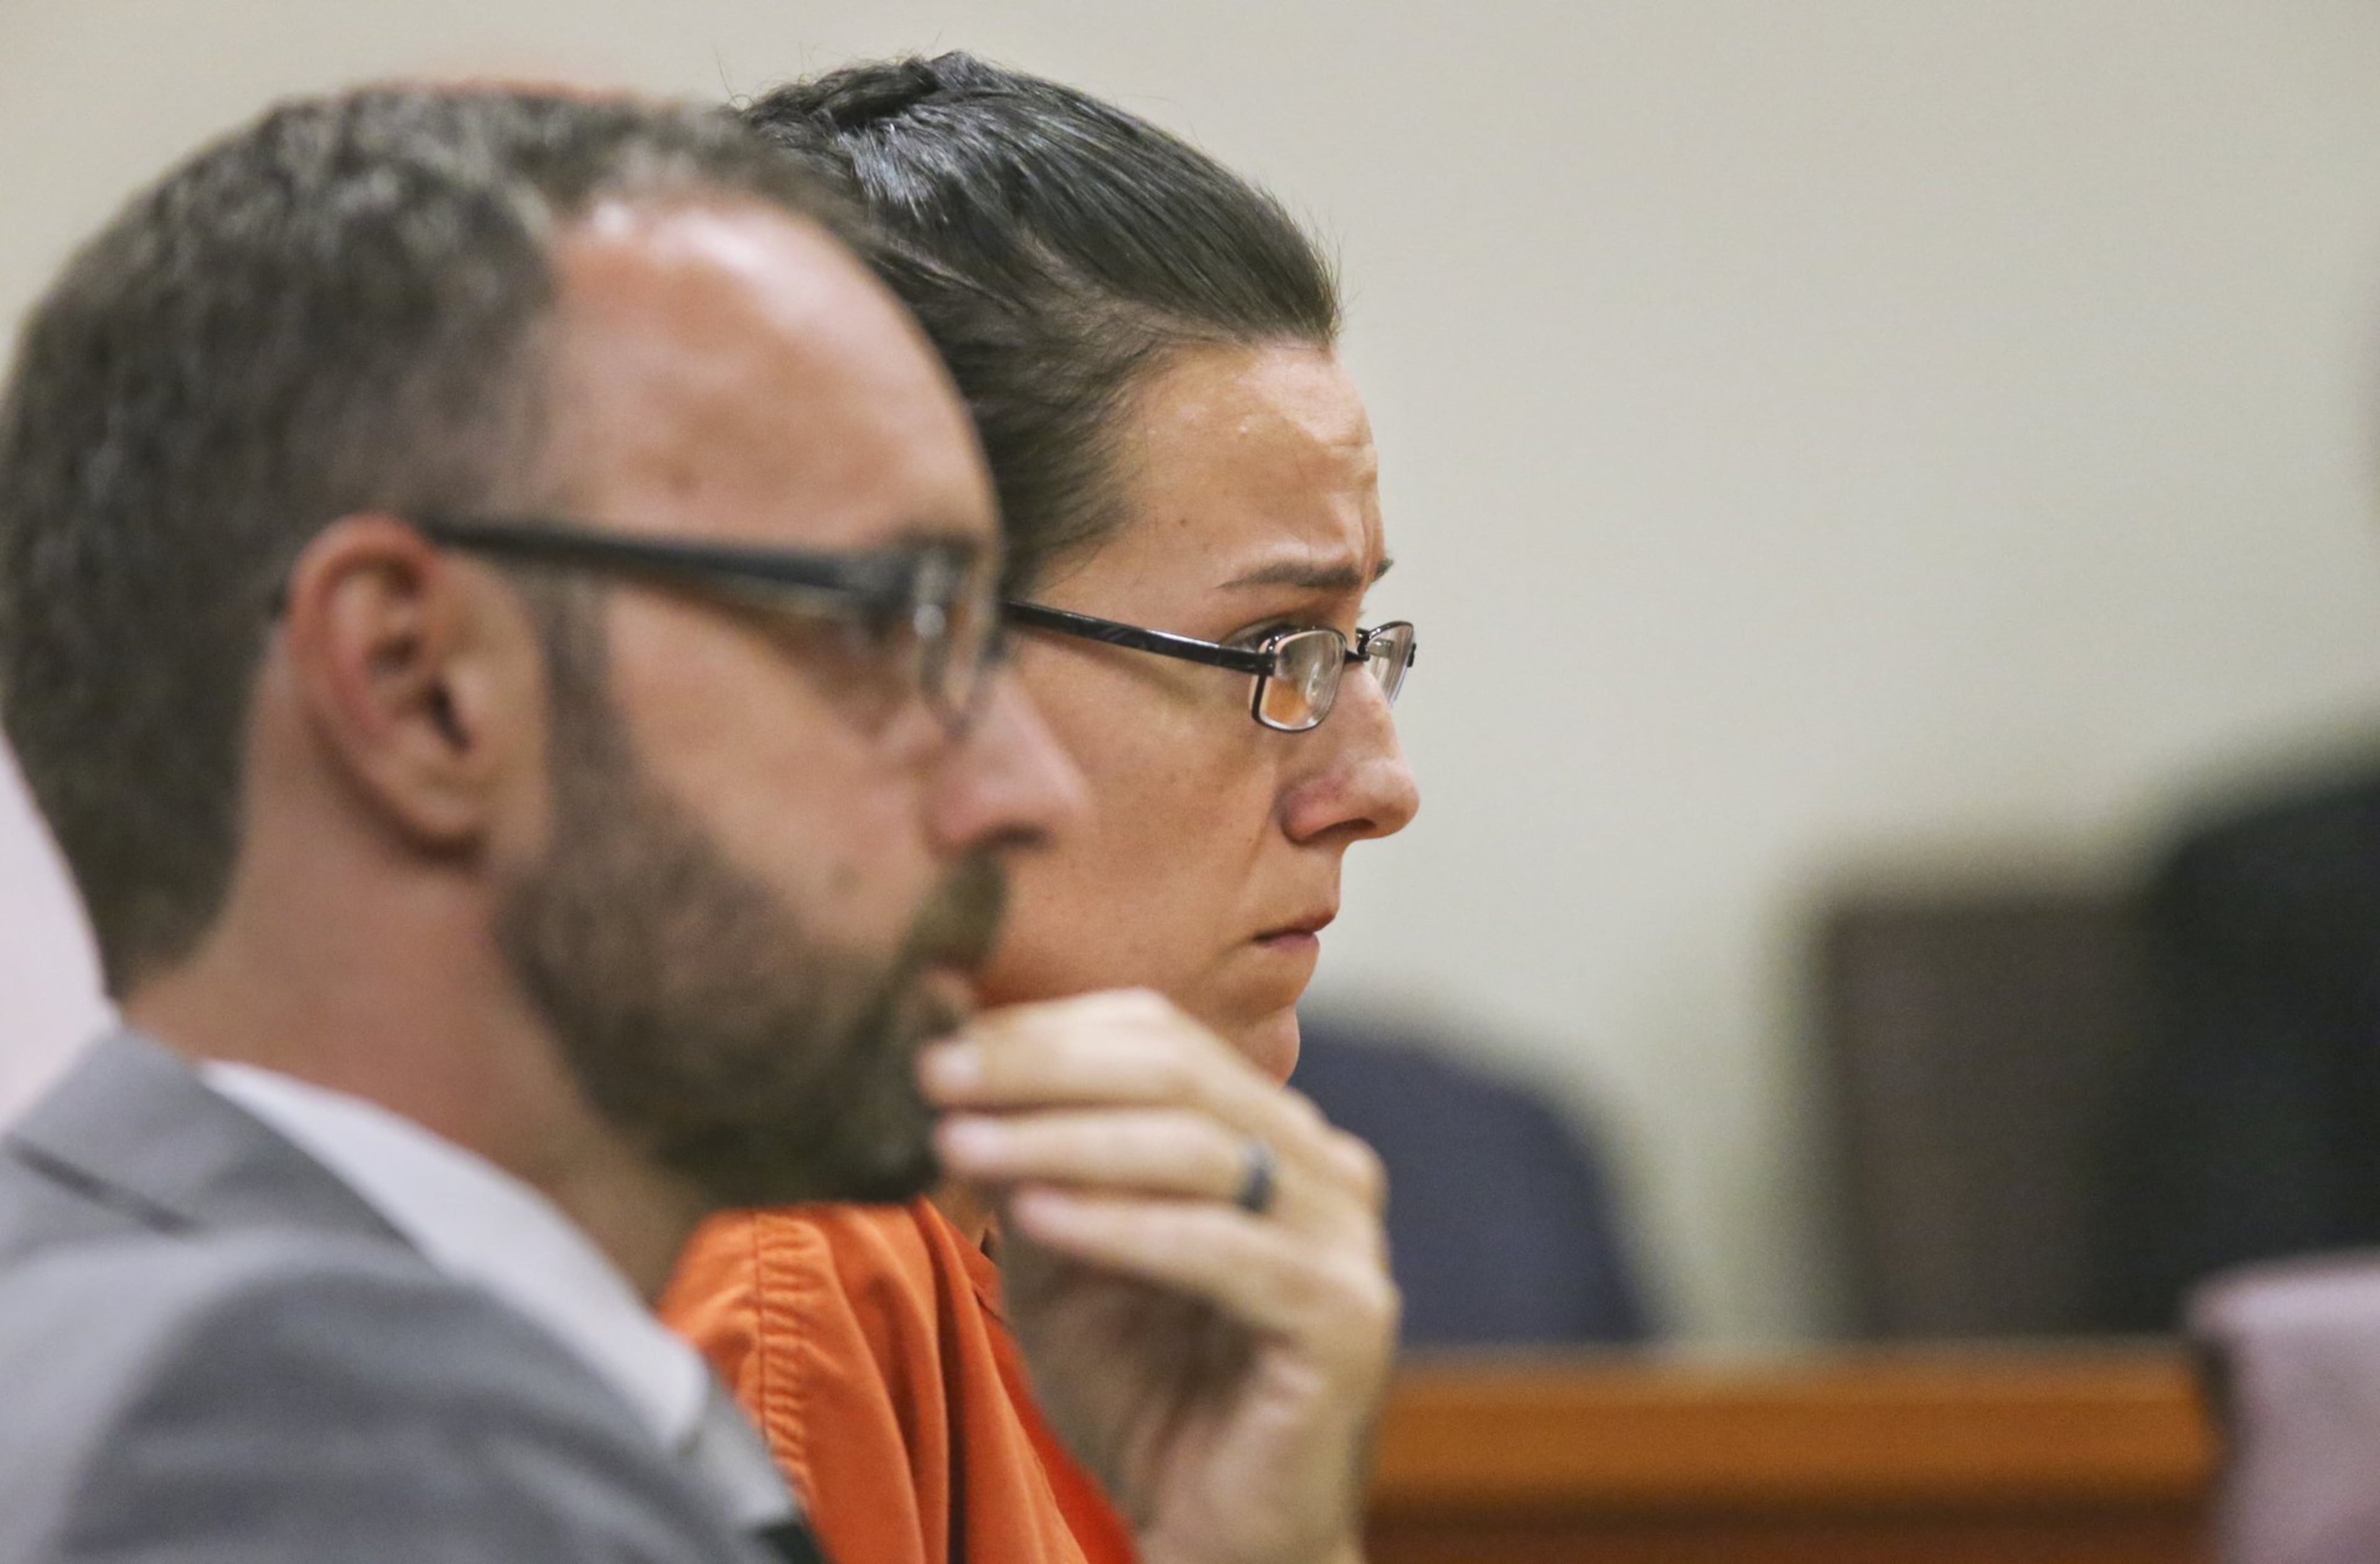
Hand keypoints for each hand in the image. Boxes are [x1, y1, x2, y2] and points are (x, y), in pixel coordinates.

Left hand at [921, 989, 1394, 1563]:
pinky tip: (1033, 1214)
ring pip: (1198, 1149)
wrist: (1216, 1541)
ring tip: (962, 1141)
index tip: (938, 1041)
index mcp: (1272, 1135)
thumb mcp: (1066, 1266)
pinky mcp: (1345, 1319)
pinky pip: (1221, 1252)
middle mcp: (1325, 1169)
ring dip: (1064, 1138)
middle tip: (939, 1072)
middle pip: (1179, 1071)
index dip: (1046, 1029)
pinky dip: (1121, 1226)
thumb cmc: (1144, 1401)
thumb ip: (1037, 1172)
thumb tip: (960, 1070)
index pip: (1161, 1036)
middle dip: (1044, 1067)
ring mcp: (1347, 1241)